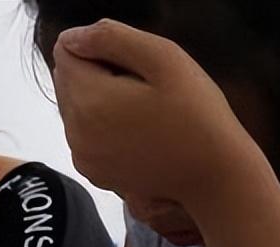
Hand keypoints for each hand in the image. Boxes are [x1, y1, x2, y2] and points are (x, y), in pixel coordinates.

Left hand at [52, 20, 251, 203]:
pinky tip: (137, 130)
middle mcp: (76, 133)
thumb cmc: (197, 115)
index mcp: (89, 101)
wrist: (213, 175)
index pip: (66, 50)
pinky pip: (84, 133)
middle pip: (66, 79)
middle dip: (96, 73)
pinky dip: (101, 125)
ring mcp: (83, 157)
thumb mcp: (163, 57)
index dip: (100, 48)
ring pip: (74, 106)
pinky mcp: (94, 173)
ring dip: (98, 99)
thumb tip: (72, 38)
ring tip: (143, 110)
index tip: (134, 66)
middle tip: (142, 87)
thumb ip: (111, 38)